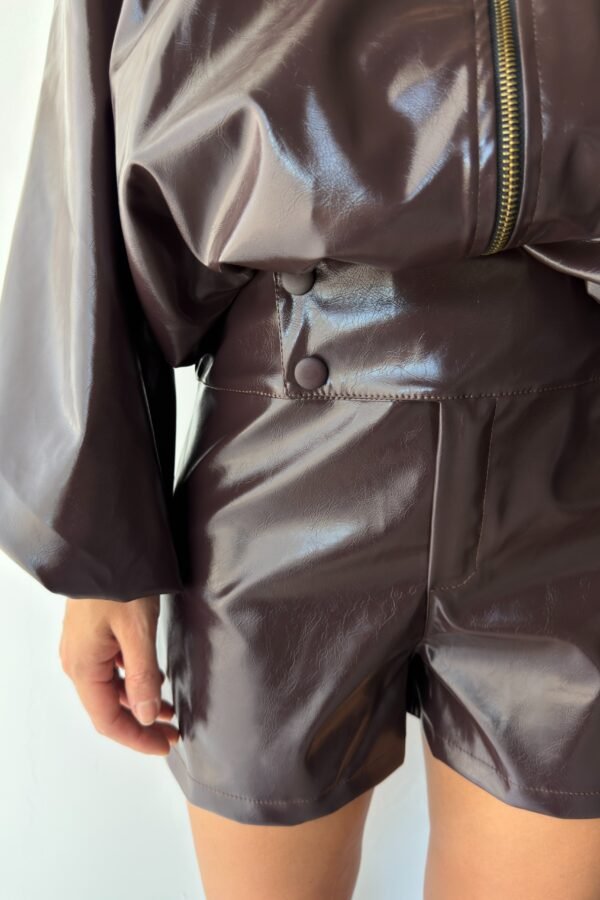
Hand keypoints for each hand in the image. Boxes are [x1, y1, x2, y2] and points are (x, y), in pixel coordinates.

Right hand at [59, 595, 179, 754]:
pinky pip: (111, 669)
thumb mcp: (137, 631)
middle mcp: (78, 662)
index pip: (108, 720)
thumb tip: (145, 715)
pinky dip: (133, 680)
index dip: (137, 738)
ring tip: (168, 707)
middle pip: (108, 708)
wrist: (103, 545)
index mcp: (83, 667)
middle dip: (140, 723)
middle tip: (172, 731)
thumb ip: (142, 676)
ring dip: (138, 701)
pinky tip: (154, 677)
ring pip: (111, 689)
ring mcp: (83, 648)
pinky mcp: (92, 635)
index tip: (165, 745)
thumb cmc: (119, 583)